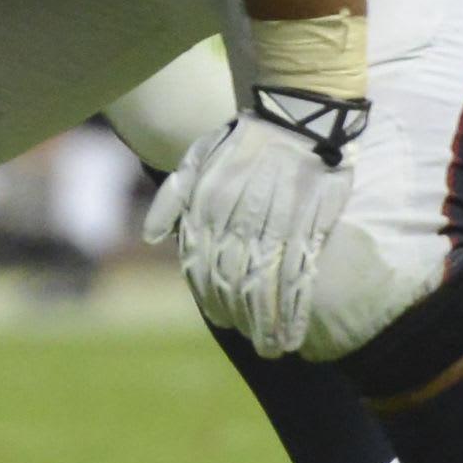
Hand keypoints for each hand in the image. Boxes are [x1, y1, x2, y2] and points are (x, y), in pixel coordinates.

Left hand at [144, 88, 370, 354]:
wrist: (296, 113)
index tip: (223, 321)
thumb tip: (153, 238)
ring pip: (265, 285)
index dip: (212, 298)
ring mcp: (275, 222)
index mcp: (209, 203)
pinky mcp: (309, 223)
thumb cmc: (245, 139)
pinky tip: (293, 331)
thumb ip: (172, 198)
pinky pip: (298, 274)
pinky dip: (294, 308)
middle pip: (234, 281)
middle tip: (254, 344)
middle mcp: (238, 217)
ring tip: (274, 349)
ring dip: (268, 324)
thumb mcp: (198, 157)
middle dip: (242, 318)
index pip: (202, 264)